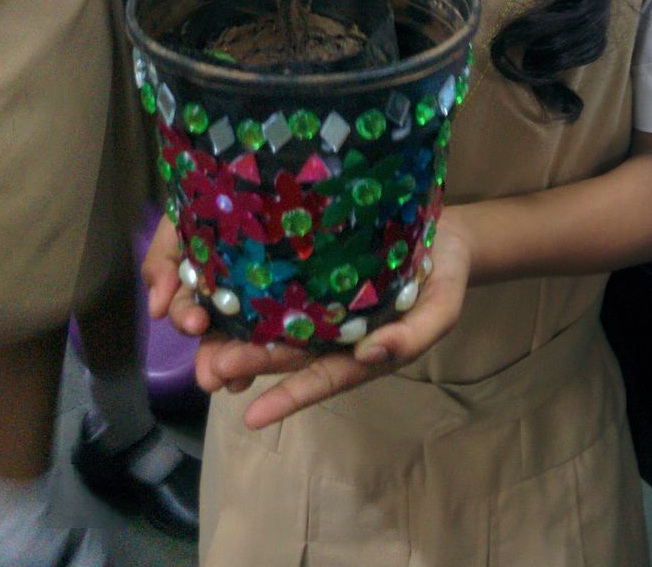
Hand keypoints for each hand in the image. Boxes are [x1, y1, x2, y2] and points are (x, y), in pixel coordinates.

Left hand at [151, 208, 474, 430]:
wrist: (446, 233)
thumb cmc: (444, 277)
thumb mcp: (441, 311)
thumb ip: (412, 337)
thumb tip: (372, 353)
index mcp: (363, 349)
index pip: (322, 377)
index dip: (289, 397)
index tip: (253, 417)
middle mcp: (336, 331)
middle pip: (289, 353)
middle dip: (251, 363)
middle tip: (213, 369)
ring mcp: (325, 301)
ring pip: (277, 323)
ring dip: (241, 335)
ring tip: (205, 346)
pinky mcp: (317, 270)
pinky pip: (283, 286)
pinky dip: (254, 295)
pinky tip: (222, 294)